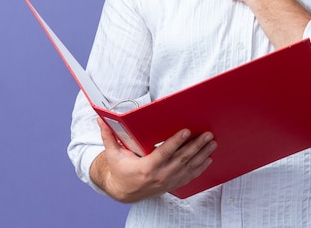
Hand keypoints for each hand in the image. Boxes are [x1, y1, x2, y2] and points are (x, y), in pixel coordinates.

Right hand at [91, 118, 216, 202]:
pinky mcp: (173, 184)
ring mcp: (168, 182)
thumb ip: (108, 136)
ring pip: (189, 167)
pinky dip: (200, 167)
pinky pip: (190, 176)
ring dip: (202, 155)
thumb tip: (99, 118)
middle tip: (207, 135)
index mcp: (146, 167)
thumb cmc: (120, 169)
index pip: (164, 153)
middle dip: (196, 146)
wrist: (124, 191)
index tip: (186, 131)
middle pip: (181, 159)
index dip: (176, 142)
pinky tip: (208, 158)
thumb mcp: (113, 154)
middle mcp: (159, 176)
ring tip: (212, 143)